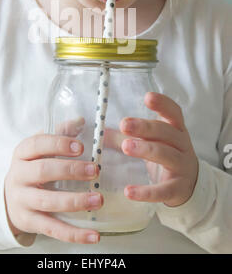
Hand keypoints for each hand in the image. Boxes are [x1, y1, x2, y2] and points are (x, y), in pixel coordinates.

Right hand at [4, 133, 102, 244]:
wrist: (8, 198)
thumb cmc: (33, 167)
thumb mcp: (40, 149)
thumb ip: (60, 134)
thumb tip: (80, 120)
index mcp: (22, 153)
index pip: (37, 144)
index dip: (58, 144)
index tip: (81, 147)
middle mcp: (19, 175)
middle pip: (42, 171)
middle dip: (70, 170)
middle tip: (95, 170)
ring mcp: (22, 200)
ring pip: (47, 201)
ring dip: (74, 201)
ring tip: (98, 199)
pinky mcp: (29, 222)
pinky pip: (53, 229)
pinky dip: (74, 234)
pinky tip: (94, 235)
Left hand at [120, 92, 198, 207]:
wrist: (189, 186)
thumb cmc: (165, 155)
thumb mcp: (152, 141)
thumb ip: (129, 135)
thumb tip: (100, 129)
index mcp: (176, 129)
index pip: (173, 112)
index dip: (162, 104)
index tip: (148, 97)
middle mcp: (182, 144)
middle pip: (165, 132)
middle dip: (144, 127)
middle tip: (124, 124)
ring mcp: (182, 166)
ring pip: (165, 154)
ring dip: (145, 149)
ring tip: (125, 146)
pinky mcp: (177, 189)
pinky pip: (162, 190)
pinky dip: (146, 192)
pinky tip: (128, 191)